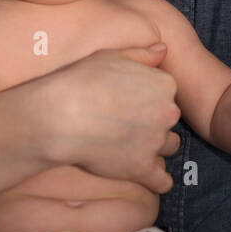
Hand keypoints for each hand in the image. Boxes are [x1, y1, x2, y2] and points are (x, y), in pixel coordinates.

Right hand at [39, 44, 181, 193]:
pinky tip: (145, 176)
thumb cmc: (82, 81)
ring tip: (129, 147)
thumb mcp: (111, 56)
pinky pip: (163, 181)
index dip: (148, 98)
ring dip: (154, 149)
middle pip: (168, 120)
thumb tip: (163, 50)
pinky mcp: (143, 168)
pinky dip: (156, 180)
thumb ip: (142, 54)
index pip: (166, 93)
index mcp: (164, 84)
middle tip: (124, 124)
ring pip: (167, 147)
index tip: (128, 102)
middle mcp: (167, 112)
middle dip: (152, 122)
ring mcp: (156, 142)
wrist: (62, 116)